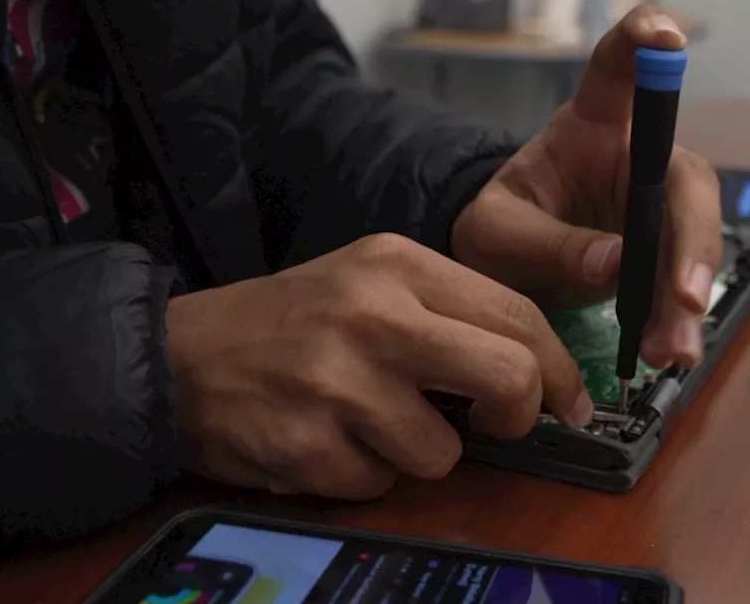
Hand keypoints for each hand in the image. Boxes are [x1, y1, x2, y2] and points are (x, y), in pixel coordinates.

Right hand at [166, 234, 593, 498]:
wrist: (178, 356)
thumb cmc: (293, 320)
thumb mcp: (371, 283)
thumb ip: (450, 314)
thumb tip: (537, 376)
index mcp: (398, 264)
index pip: (518, 316)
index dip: (559, 369)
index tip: (571, 403)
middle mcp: (374, 316)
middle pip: (506, 377)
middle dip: (518, 415)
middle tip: (497, 425)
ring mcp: (337, 384)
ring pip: (443, 453)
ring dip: (418, 452)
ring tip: (369, 421)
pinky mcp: (306, 447)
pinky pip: (380, 485)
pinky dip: (364, 474)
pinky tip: (328, 439)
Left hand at [452, 5, 722, 369]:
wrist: (499, 270)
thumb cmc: (493, 230)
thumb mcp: (494, 234)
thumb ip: (544, 241)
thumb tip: (614, 263)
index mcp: (588, 125)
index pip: (618, 69)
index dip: (645, 41)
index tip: (667, 35)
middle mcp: (635, 159)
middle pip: (684, 182)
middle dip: (692, 239)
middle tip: (684, 296)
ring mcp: (654, 209)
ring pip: (692, 244)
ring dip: (687, 298)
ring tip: (673, 351)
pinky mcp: (662, 255)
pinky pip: (681, 284)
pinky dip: (678, 321)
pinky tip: (670, 353)